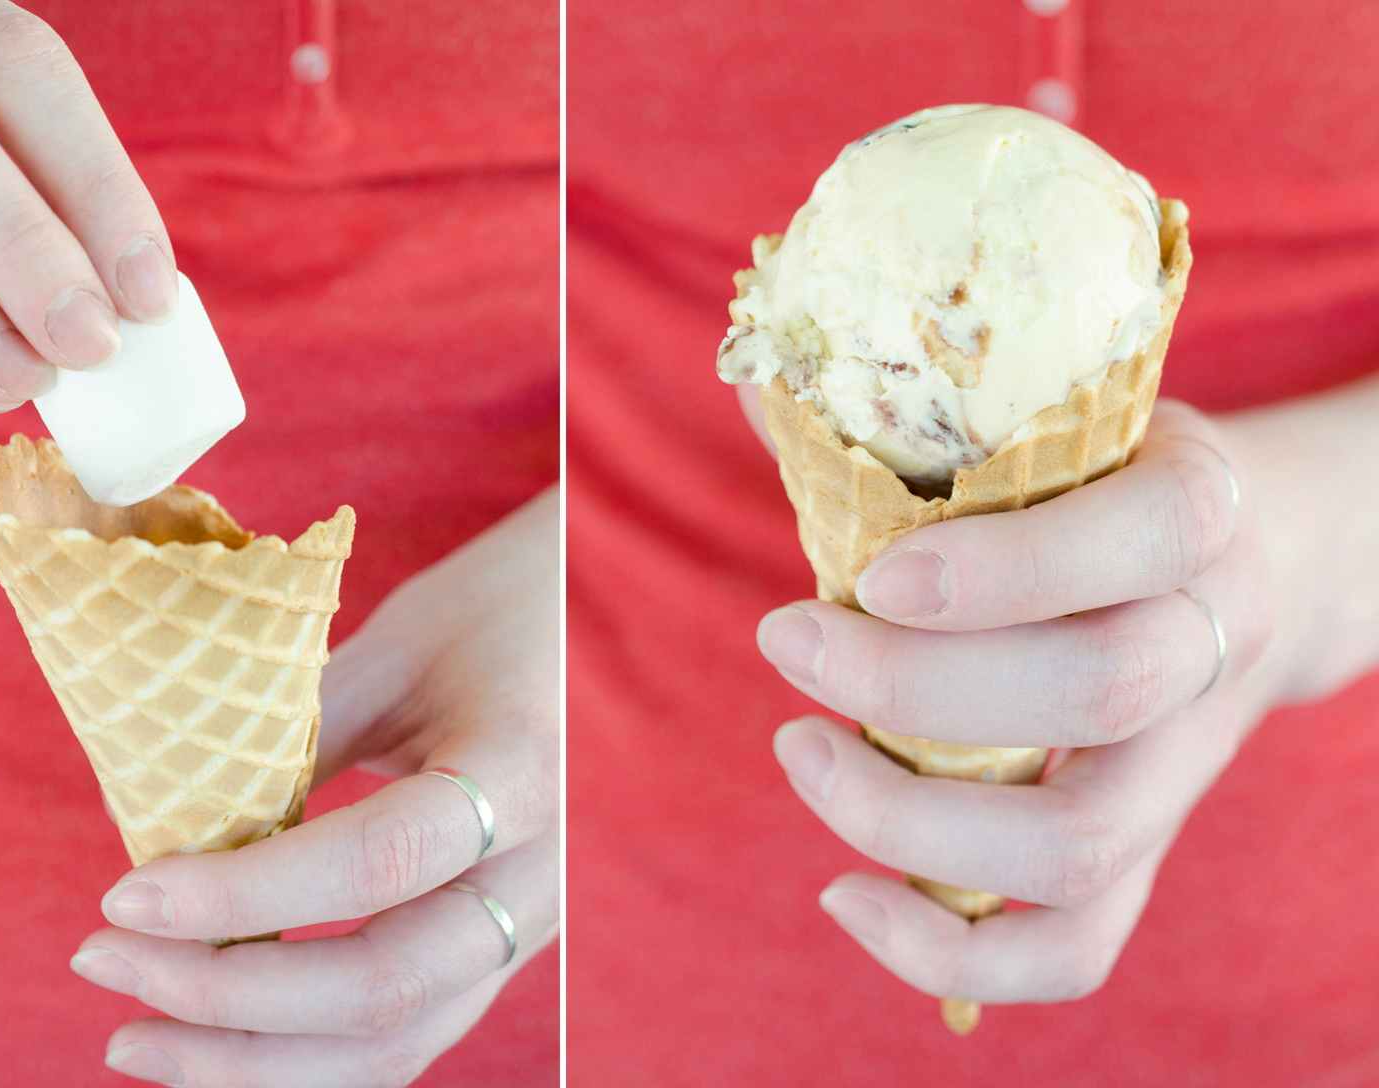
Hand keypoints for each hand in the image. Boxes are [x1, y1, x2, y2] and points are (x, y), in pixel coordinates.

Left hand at [69, 488, 559, 1086]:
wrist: (619, 619)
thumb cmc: (510, 602)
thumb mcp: (404, 643)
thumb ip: (304, 734)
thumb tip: (178, 826)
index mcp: (524, 774)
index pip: (380, 866)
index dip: (246, 897)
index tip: (127, 893)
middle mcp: (541, 875)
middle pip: (383, 989)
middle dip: (225, 999)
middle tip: (104, 959)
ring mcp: (531, 926)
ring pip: (395, 1044)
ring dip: (254, 1063)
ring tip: (136, 1038)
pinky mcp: (506, 949)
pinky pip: (406, 1036)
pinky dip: (305, 1060)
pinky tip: (222, 1046)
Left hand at [751, 393, 1279, 1005]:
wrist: (1252, 566)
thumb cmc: (1104, 480)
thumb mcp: (1052, 419)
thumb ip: (917, 413)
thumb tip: (750, 380)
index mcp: (1200, 509)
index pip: (1140, 540)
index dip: (1005, 570)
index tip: (870, 575)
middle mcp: (1213, 643)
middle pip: (1098, 693)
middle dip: (915, 683)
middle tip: (787, 638)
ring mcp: (1183, 769)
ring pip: (1080, 843)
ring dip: (910, 821)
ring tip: (799, 750)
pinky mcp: (1144, 857)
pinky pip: (1074, 951)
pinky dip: (952, 958)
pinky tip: (842, 893)